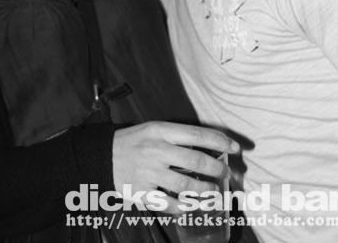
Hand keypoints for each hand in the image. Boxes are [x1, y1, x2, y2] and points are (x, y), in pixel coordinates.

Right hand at [112, 121, 238, 213]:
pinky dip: (185, 207)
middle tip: (225, 172)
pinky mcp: (142, 192)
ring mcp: (149, 172)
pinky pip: (170, 204)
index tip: (235, 147)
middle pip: (197, 161)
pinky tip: (192, 206)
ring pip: (187, 185)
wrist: (102, 156)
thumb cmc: (133, 141)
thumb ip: (177, 137)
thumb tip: (210, 145)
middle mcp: (156, 150)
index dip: (220, 141)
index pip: (197, 134)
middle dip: (218, 169)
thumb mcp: (153, 130)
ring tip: (213, 191)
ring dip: (206, 191)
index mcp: (160, 131)